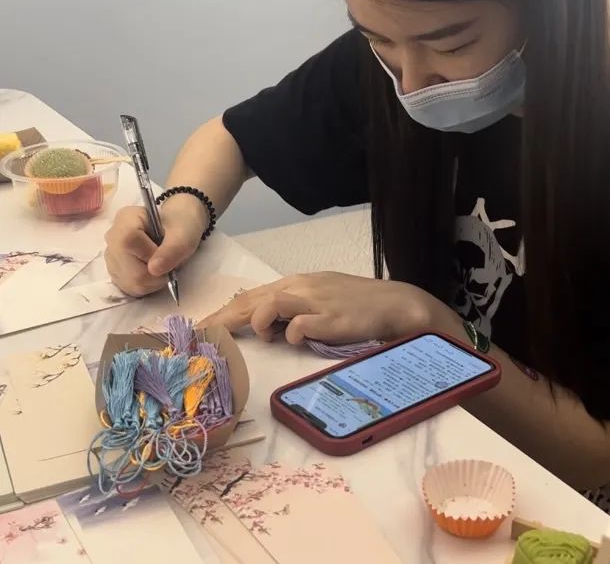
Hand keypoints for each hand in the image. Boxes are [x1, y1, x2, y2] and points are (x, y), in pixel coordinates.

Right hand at [104, 196, 206, 296]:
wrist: (177, 228)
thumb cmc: (180, 226)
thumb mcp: (184, 234)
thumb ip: (173, 249)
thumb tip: (154, 270)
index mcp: (126, 219)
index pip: (128, 242)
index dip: (150, 254)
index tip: (167, 253)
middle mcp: (112, 238)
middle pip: (127, 268)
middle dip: (155, 273)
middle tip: (168, 262)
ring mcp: (111, 256)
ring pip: (128, 282)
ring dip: (152, 281)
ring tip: (161, 266)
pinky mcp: (115, 272)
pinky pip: (129, 288)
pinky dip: (146, 286)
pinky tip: (154, 273)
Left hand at [198, 272, 453, 343]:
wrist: (394, 304)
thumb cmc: (357, 306)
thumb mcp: (320, 300)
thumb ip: (292, 309)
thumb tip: (267, 325)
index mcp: (297, 283)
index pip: (251, 296)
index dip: (223, 312)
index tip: (200, 328)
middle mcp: (302, 287)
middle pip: (252, 299)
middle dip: (223, 319)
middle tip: (200, 336)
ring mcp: (316, 302)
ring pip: (269, 304)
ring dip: (257, 322)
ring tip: (259, 338)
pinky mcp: (330, 319)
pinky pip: (298, 326)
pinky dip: (289, 334)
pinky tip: (293, 340)